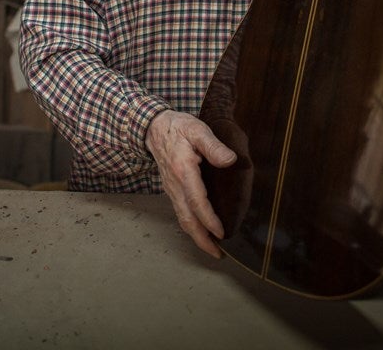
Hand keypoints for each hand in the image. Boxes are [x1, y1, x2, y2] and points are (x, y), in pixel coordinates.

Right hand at [145, 109, 236, 257]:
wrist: (153, 128)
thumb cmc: (178, 127)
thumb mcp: (197, 130)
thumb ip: (213, 146)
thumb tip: (230, 161)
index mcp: (183, 171)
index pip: (197, 201)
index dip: (209, 219)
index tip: (221, 232)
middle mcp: (175, 185)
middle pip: (187, 219)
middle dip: (202, 239)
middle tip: (217, 254)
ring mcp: (171, 189)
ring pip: (182, 219)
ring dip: (196, 236)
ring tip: (212, 249)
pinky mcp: (171, 190)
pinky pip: (180, 212)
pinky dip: (191, 226)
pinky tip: (201, 231)